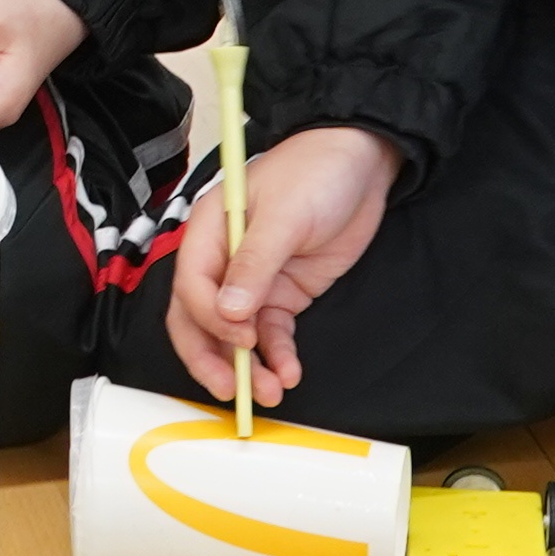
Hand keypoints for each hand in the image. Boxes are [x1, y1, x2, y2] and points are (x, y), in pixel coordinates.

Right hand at [170, 123, 396, 399]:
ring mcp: (254, 281)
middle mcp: (223, 260)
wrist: (362, 163)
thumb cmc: (315, 172)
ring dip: (249, 367)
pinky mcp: (284, 294)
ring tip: (271, 392)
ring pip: (236, 335)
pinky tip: (289, 373)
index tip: (241, 338)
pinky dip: (278, 356)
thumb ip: (255, 264)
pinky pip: (272, 333)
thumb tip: (228, 313)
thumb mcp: (285, 215)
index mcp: (208, 231)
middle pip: (200, 319)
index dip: (210, 319)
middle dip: (212, 357)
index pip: (192, 286)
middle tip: (232, 390)